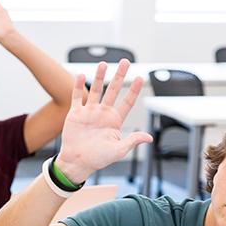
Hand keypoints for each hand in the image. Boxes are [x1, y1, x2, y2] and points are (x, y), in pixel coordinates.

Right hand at [55, 60, 152, 183]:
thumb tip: (149, 137)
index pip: (127, 102)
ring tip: (103, 64)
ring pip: (96, 90)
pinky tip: (80, 76)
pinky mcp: (75, 114)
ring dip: (99, 77)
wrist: (77, 162)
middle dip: (120, 76)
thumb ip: (132, 141)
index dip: (134, 90)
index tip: (140, 78)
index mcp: (114, 121)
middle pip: (113, 90)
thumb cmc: (98, 159)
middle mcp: (103, 113)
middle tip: (125, 62)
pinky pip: (77, 97)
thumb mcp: (119, 151)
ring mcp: (89, 112)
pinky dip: (78, 86)